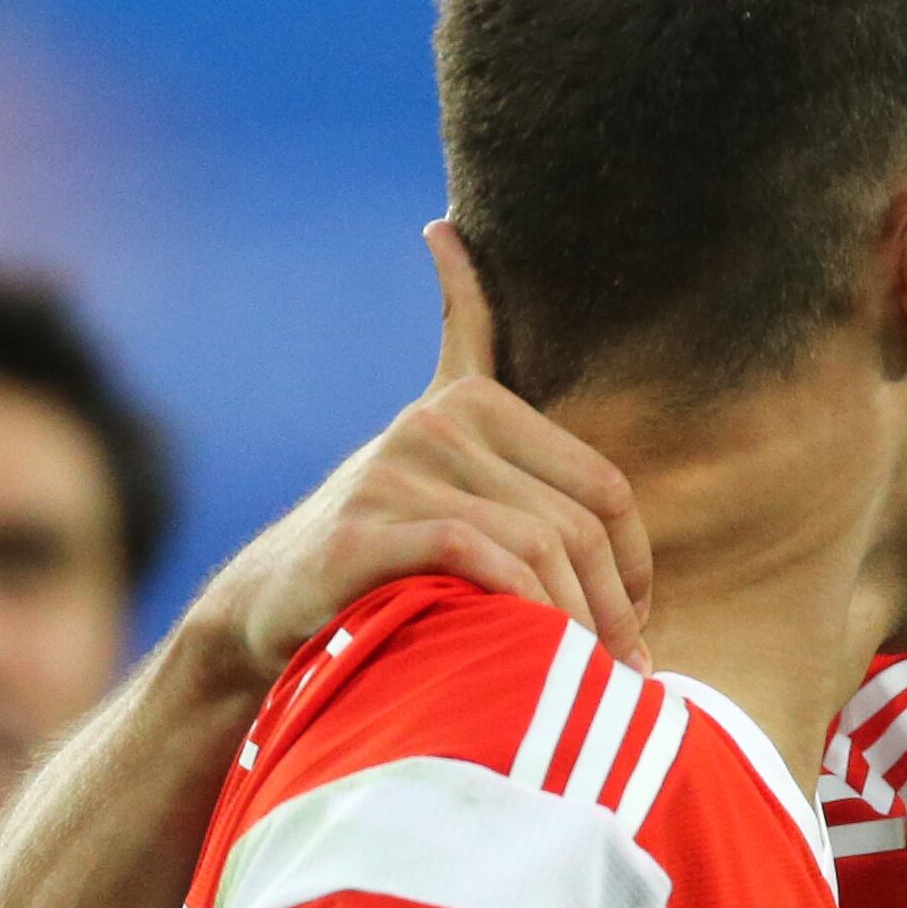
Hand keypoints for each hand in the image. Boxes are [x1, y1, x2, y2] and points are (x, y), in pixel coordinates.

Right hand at [181, 223, 650, 684]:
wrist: (272, 608)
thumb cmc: (383, 543)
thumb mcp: (435, 443)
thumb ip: (456, 339)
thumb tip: (443, 228)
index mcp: (473, 401)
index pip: (602, 486)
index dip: (633, 565)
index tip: (635, 622)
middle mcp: (437, 423)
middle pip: (574, 525)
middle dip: (609, 609)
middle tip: (620, 672)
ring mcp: (397, 471)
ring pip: (534, 549)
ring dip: (571, 629)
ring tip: (583, 679)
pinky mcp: (365, 528)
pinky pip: (478, 560)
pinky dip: (518, 613)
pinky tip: (526, 652)